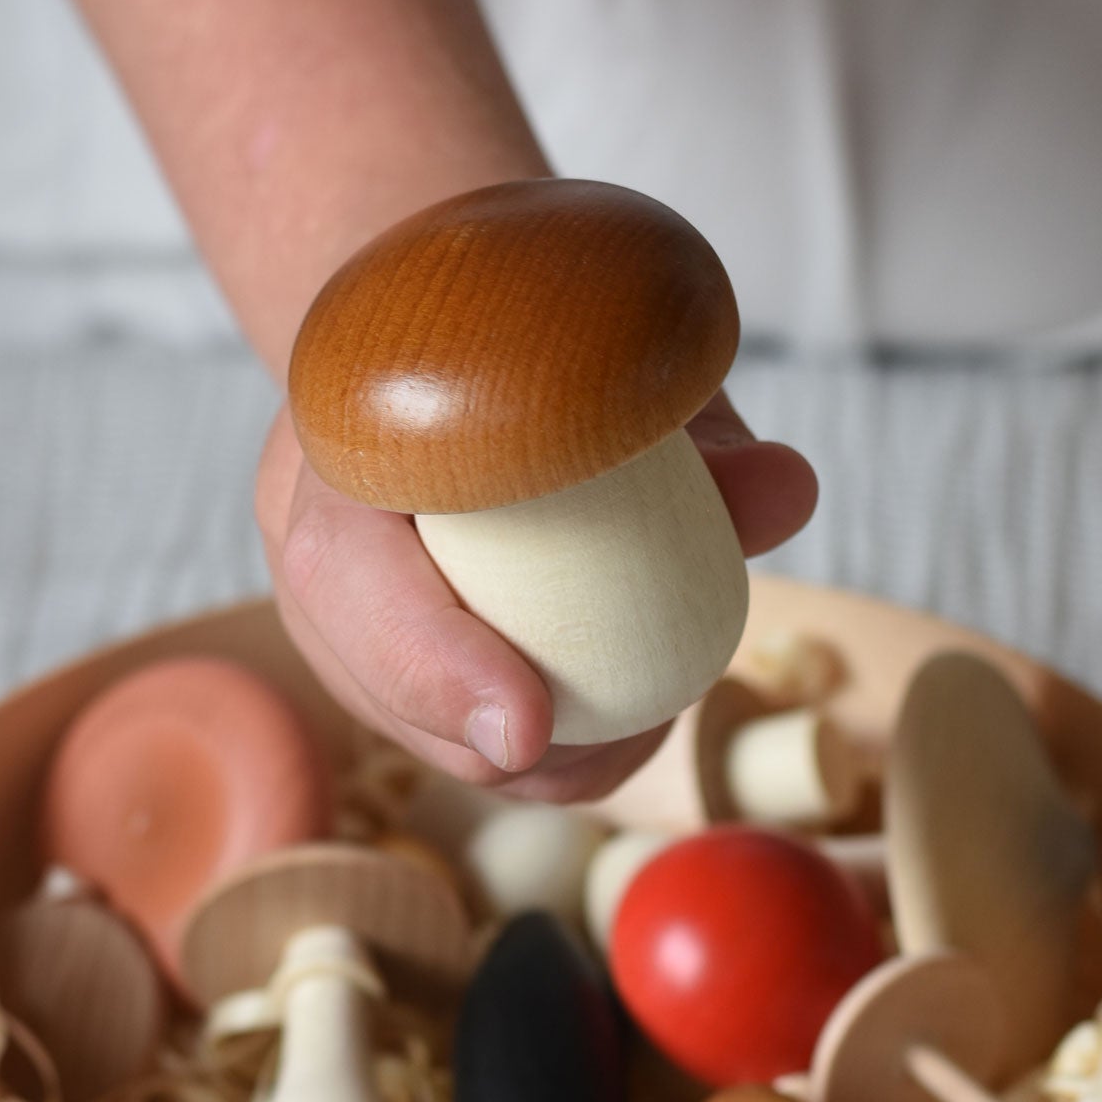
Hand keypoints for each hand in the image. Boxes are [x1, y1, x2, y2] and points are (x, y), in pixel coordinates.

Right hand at [256, 392, 818, 802]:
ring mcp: (337, 608)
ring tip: (633, 740)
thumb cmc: (541, 345)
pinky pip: (444, 732)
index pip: (344, 565)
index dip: (430, 658)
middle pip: (370, 674)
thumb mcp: (622, 367)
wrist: (459, 342)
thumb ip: (695, 434)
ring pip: (408, 723)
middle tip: (609, 755)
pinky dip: (533, 753)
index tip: (526, 724)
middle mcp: (315, 531)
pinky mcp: (377, 657)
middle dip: (484, 740)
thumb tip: (786, 492)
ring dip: (520, 760)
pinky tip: (617, 736)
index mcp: (340, 436)